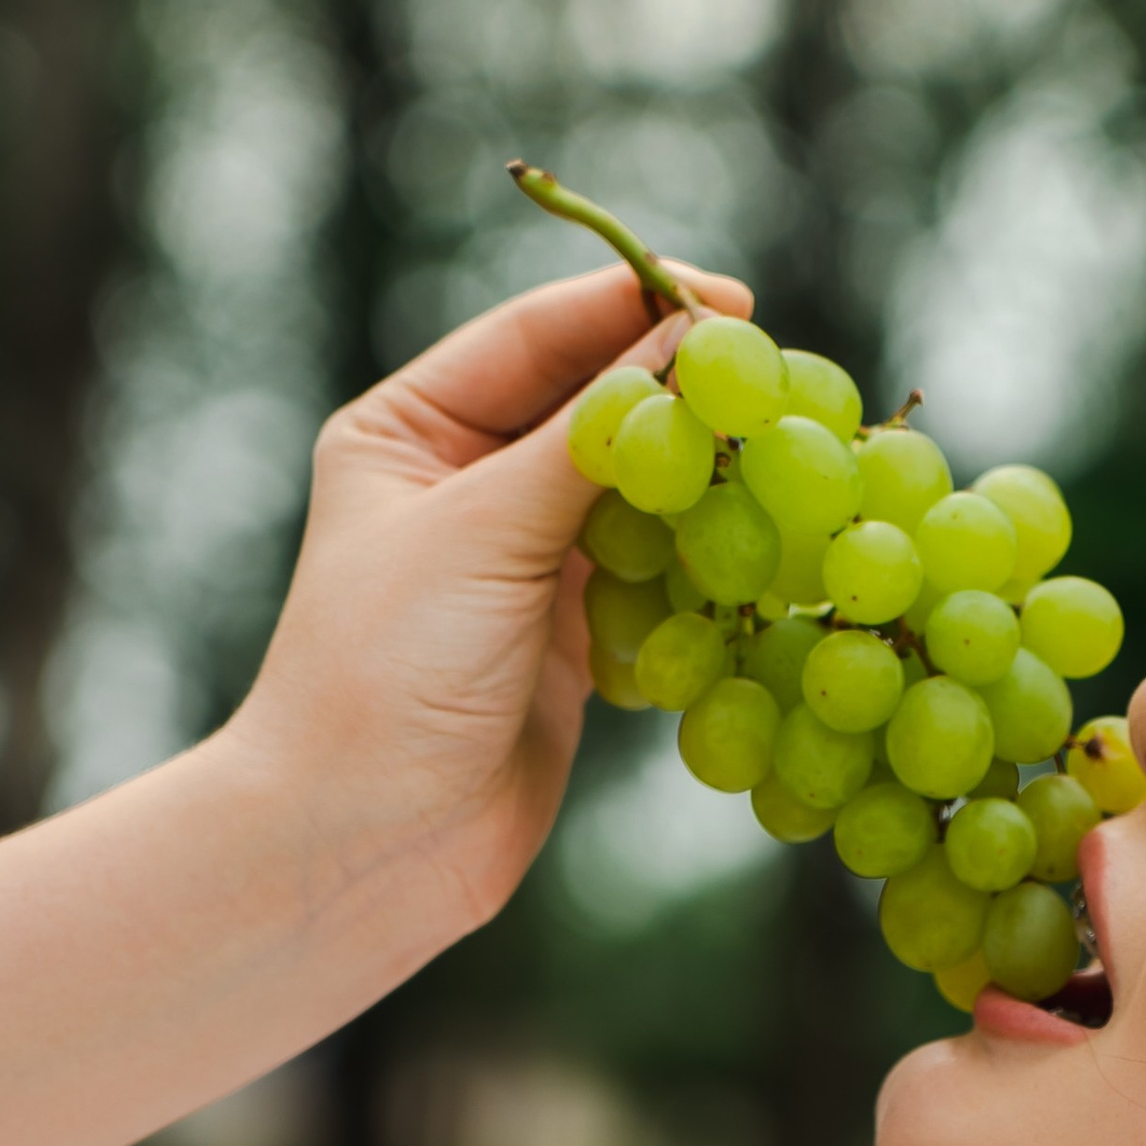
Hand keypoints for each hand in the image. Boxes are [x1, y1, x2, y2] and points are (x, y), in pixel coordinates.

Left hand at [224, 255, 749, 939]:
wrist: (362, 840)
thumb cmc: (383, 672)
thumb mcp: (483, 530)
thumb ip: (588, 440)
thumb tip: (684, 349)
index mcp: (412, 430)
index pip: (536, 336)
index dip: (632, 308)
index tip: (729, 306)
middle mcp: (465, 485)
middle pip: (595, 407)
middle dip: (682, 398)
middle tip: (779, 387)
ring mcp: (521, 564)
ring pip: (635, 494)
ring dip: (704, 485)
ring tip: (783, 467)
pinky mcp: (568, 639)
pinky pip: (653, 577)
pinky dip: (700, 565)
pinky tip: (757, 554)